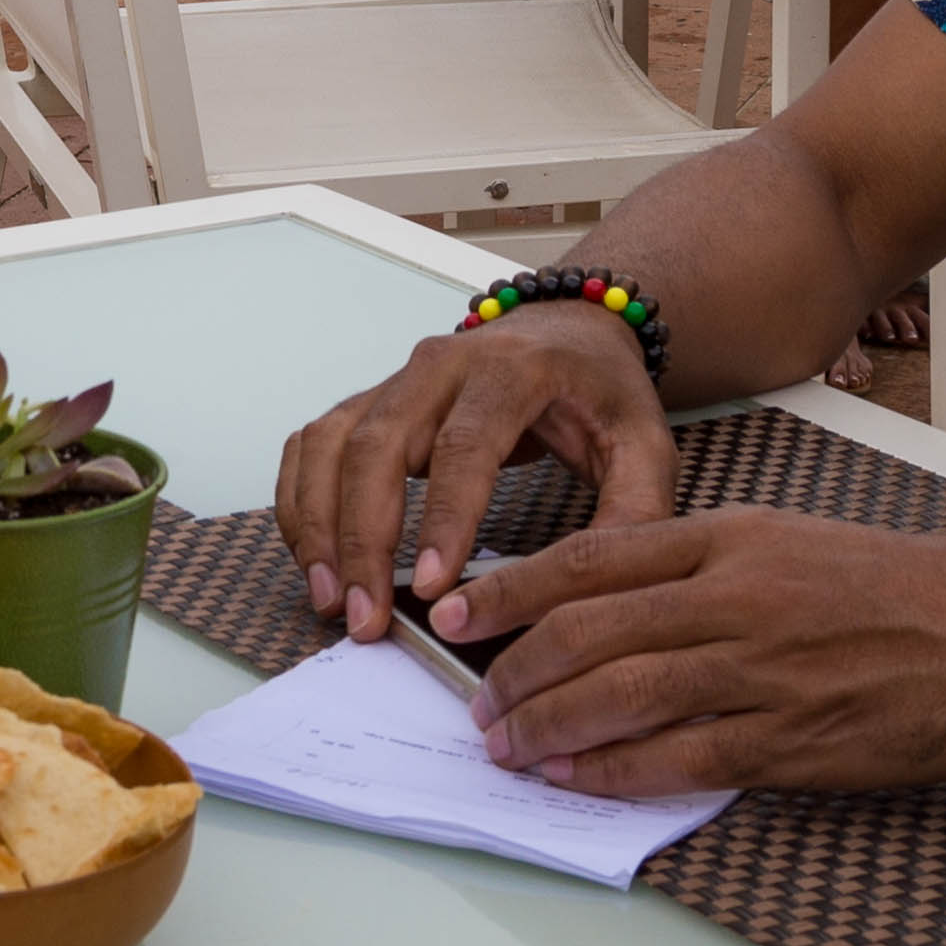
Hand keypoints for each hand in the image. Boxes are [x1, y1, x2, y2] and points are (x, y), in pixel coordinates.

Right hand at [272, 306, 672, 647]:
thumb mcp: (645, 444)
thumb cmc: (600, 390)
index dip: (443, 519)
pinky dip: (300, 502)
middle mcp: (439, 365)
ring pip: (330, 444)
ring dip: (319, 525)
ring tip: (331, 601)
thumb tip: (599, 591)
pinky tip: (314, 560)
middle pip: (377, 445)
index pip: (465, 446)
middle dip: (363, 538)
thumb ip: (634, 512)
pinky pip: (311, 445)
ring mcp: (394, 380)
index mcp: (510, 370)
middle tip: (366, 615)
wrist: (567, 330)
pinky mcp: (368, 402)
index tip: (433, 587)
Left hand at [449, 514, 945, 795]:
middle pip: (587, 629)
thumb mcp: (789, 540)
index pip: (589, 559)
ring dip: (546, 724)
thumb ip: (700, 565)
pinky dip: (612, 772)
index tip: (460, 615)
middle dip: (511, 667)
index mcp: (731, 537)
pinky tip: (573, 778)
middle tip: (474, 699)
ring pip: (619, 694)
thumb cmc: (902, 586)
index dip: (510, 591)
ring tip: (506, 745)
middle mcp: (735, 595)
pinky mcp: (793, 739)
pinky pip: (678, 758)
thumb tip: (606, 603)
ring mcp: (763, 669)